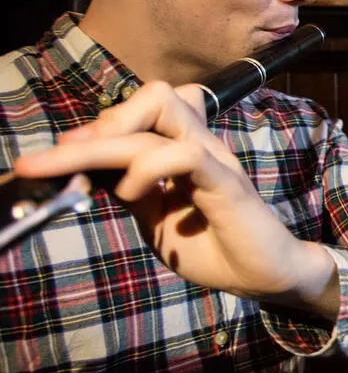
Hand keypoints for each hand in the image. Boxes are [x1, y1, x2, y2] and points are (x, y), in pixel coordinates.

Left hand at [13, 81, 339, 317]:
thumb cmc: (213, 248)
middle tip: (64, 155)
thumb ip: (131, 190)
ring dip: (114, 138)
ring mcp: (215, 158)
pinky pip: (183, 154)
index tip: (59, 157)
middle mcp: (200, 144)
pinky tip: (132, 194)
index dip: (99, 126)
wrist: (264, 276)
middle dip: (101, 123)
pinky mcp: (226, 181)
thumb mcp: (156, 219)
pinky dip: (146, 170)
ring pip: (164, 110)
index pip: (143, 112)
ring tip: (94, 174)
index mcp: (184, 150)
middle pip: (154, 96)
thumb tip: (89, 173)